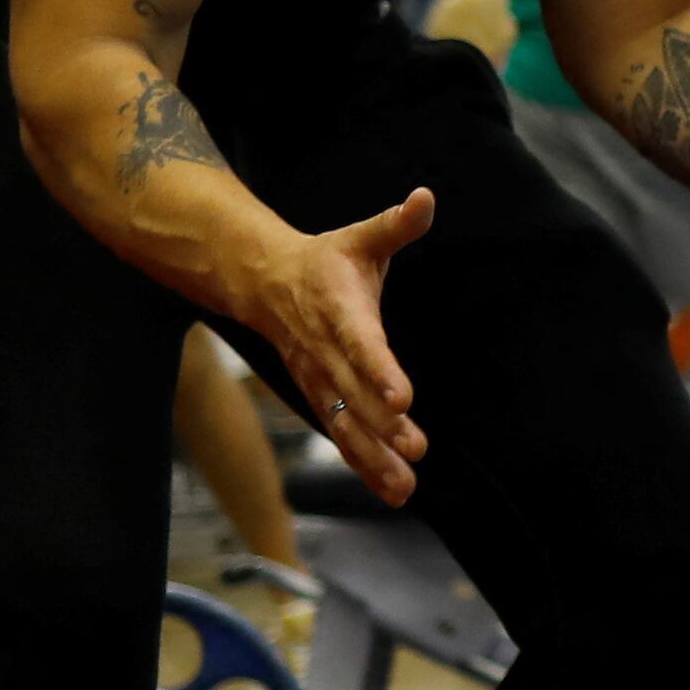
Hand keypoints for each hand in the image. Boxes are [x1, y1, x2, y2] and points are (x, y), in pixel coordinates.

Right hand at [236, 188, 438, 502]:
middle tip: (415, 448)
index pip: (360, 343)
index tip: (402, 397)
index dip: (379, 370)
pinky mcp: (320, 399)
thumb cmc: (326, 261)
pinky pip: (341, 436)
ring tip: (406, 485)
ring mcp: (319, 381)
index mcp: (338, 310)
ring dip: (374, 457)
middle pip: (352, 394)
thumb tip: (426, 198)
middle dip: (381, 425)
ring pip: (344, 424)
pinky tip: (395, 491)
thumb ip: (396, 225)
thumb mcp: (361, 237)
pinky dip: (365, 465)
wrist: (263, 283)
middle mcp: (325, 352)